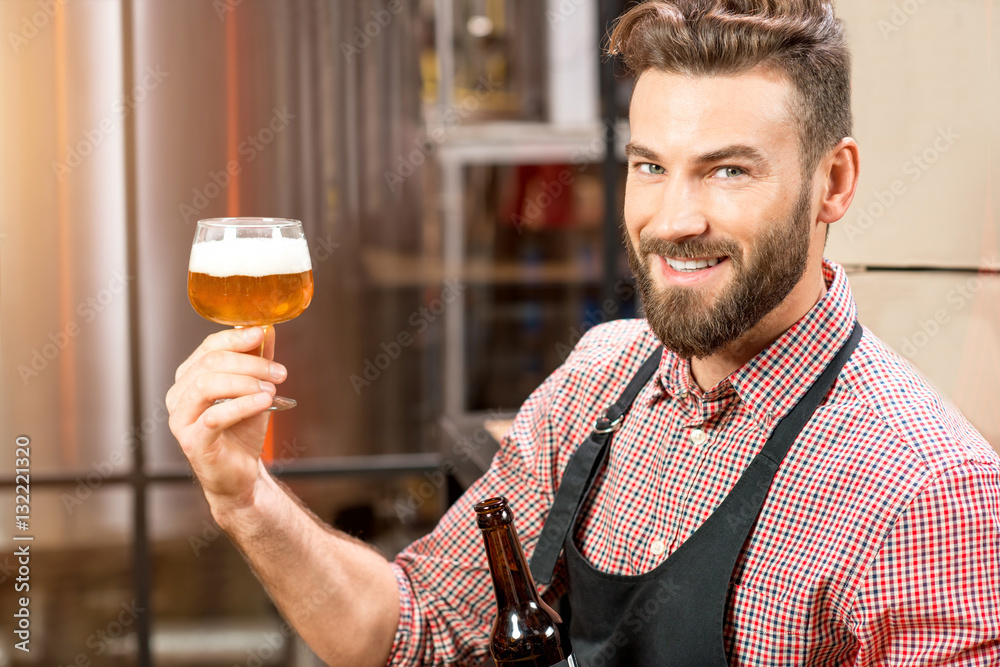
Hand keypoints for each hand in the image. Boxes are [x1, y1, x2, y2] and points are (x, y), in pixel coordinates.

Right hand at [166, 326, 286, 515]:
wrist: (241, 473)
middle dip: (250, 363)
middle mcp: (179, 394)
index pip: (209, 347)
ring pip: (206, 385)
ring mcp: (181, 418)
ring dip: (246, 382)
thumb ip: (258, 359)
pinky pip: (213, 416)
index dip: (235, 337)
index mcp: (190, 377)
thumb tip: (266, 328)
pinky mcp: (191, 441)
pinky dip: (242, 405)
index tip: (261, 333)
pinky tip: (263, 402)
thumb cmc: (243, 429)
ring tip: (272, 390)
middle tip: (279, 372)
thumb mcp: (255, 388)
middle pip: (209, 363)